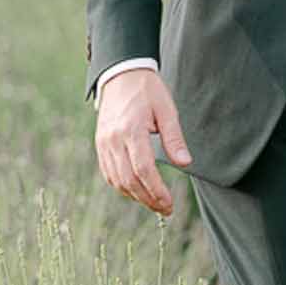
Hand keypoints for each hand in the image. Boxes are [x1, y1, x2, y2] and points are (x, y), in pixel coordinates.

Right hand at [95, 69, 191, 216]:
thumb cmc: (148, 90)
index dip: (156, 190)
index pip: (143, 169)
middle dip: (148, 199)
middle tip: (166, 210)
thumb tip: (185, 163)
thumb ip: (174, 138)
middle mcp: (113, 139)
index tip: (169, 204)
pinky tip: (138, 191)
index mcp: (131, 129)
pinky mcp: (100, 144)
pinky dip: (122, 186)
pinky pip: (109, 173)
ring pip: (117, 180)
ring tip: (155, 204)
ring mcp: (103, 143)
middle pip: (129, 180)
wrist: (121, 74)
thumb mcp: (167, 110)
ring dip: (136, 196)